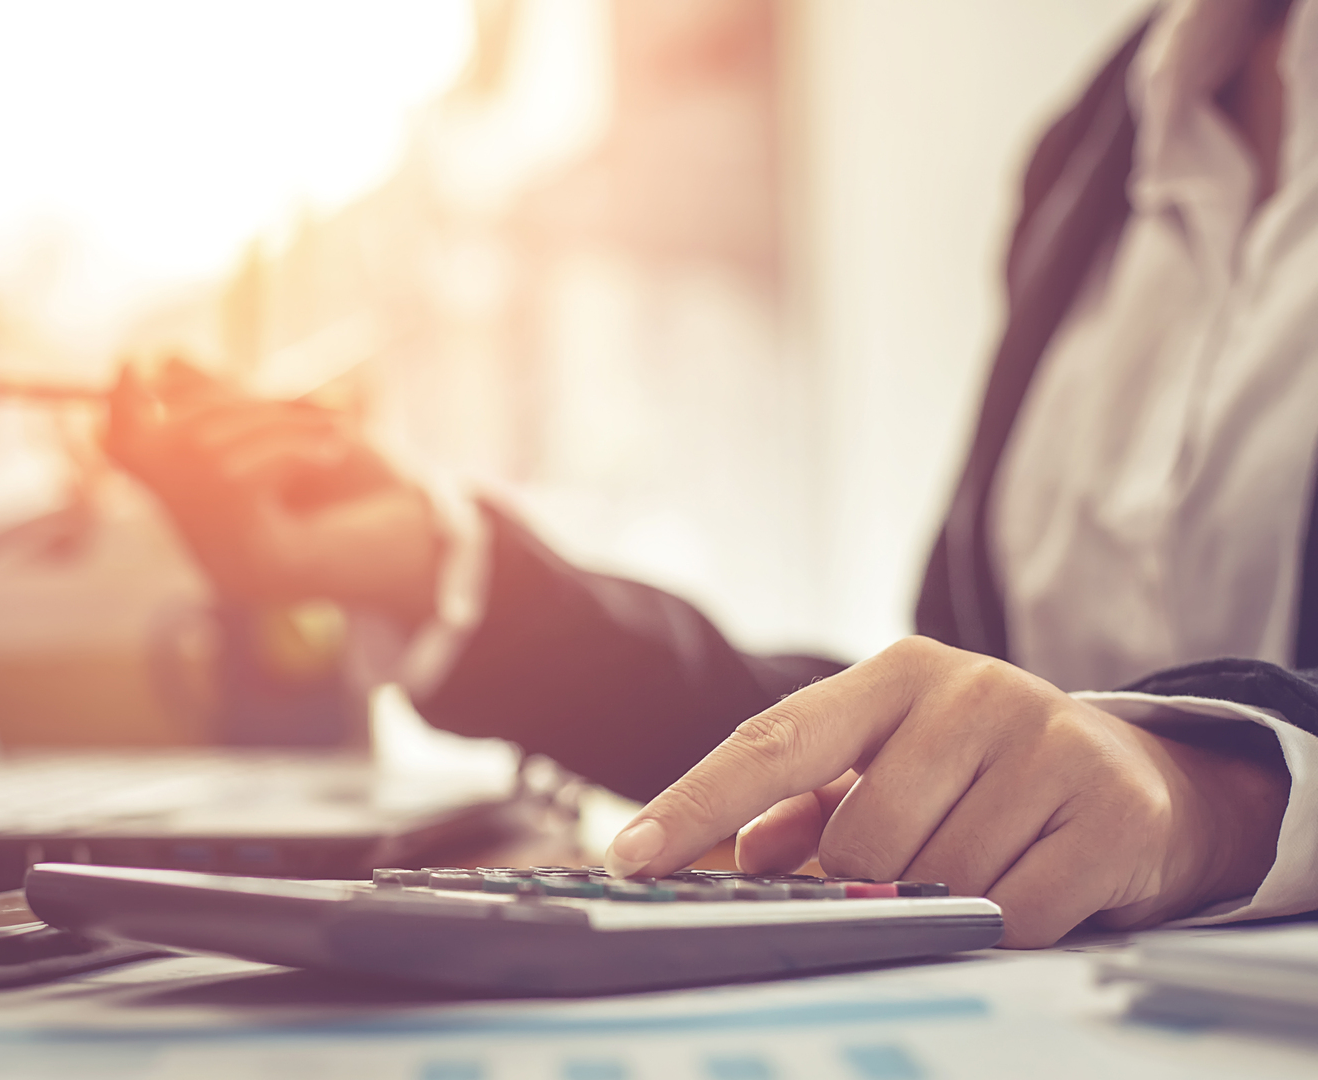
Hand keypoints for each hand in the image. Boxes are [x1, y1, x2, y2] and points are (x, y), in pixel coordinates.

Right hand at [104, 360, 441, 626]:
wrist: (423, 540)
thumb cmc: (357, 484)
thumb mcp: (286, 428)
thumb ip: (228, 396)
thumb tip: (166, 361)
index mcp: (208, 505)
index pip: (125, 450)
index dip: (122, 407)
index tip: (130, 361)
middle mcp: (201, 536)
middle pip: (168, 443)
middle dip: (230, 404)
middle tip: (302, 405)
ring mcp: (223, 555)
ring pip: (204, 454)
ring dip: (276, 423)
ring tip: (334, 430)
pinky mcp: (255, 562)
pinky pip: (235, 479)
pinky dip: (286, 446)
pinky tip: (331, 446)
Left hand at [603, 636, 1290, 945]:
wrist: (1143, 782)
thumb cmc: (988, 775)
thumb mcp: (895, 764)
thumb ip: (807, 805)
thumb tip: (743, 855)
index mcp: (896, 675)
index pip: (771, 743)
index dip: (694, 805)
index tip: (630, 858)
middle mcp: (970, 691)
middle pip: (857, 841)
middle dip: (867, 881)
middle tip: (911, 870)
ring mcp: (1046, 742)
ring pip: (937, 880)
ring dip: (946, 900)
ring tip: (985, 863)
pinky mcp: (1109, 809)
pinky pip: (1014, 913)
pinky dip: (1006, 925)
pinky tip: (1031, 884)